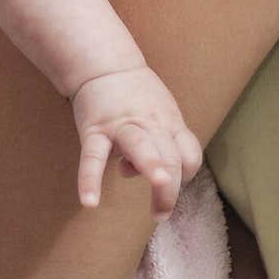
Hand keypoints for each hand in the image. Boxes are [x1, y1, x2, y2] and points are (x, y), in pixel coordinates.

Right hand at [71, 65, 202, 221]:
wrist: (104, 65)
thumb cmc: (136, 95)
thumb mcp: (159, 113)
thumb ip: (157, 143)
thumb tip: (135, 172)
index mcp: (169, 123)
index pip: (189, 154)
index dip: (186, 174)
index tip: (171, 185)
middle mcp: (151, 124)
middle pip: (170, 157)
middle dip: (170, 190)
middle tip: (161, 214)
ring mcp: (122, 126)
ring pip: (143, 149)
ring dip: (154, 173)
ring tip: (157, 208)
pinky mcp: (95, 129)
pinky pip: (93, 156)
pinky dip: (90, 180)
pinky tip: (90, 202)